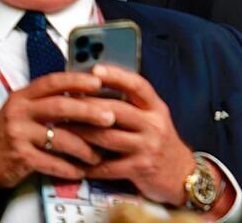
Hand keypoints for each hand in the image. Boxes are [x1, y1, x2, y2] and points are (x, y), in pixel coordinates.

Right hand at [0, 72, 113, 207]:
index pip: (52, 82)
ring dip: (84, 147)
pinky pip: (51, 162)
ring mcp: (19, 135)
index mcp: (22, 97)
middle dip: (89, 111)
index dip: (77, 80)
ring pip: (60, 137)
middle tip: (110, 117)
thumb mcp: (22, 110)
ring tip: (98, 154)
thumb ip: (47, 100)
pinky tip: (80, 171)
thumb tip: (86, 92)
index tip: (99, 82)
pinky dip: (68, 168)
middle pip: (60, 107)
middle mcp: (19, 112)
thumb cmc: (8, 133)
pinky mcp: (20, 157)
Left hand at [70, 66, 195, 206]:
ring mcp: (148, 146)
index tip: (95, 70)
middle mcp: (154, 124)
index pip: (138, 85)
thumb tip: (98, 91)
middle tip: (64, 104)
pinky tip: (75, 163)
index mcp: (157, 108)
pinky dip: (89, 165)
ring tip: (62, 130)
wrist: (180, 173)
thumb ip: (133, 106)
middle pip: (117, 110)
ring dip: (81, 134)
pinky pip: (108, 167)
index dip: (117, 76)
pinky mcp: (140, 168)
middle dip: (87, 107)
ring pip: (107, 137)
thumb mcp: (154, 118)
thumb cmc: (159, 142)